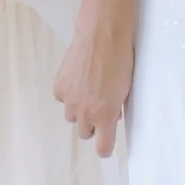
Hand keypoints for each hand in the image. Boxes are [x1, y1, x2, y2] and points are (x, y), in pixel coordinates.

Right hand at [54, 15, 132, 155]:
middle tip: (99, 108)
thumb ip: (116, 109)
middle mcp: (86, 112)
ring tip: (89, 90)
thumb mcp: (125, 90)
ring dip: (79, 109)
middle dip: (92, 124)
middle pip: (85, 133)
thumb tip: (111, 116)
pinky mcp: (59, 87)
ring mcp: (70, 100)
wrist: (102, 35)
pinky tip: (78, 79)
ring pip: (71, 117)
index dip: (105, 146)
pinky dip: (68, 93)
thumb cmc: (120, 59)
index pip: (102, 148)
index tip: (106, 141)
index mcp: (106, 115)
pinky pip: (62, 99)